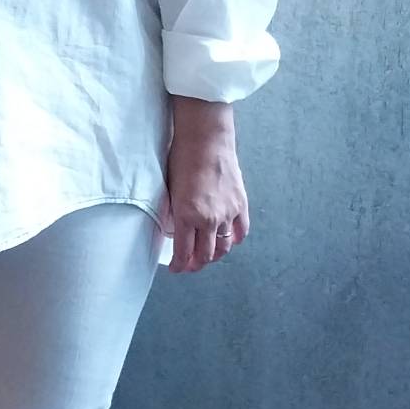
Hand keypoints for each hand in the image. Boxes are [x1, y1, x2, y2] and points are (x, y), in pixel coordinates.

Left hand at [164, 97, 248, 273]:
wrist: (206, 139)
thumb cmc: (181, 157)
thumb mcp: (168, 187)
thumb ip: (173, 211)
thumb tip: (173, 228)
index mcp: (186, 215)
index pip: (183, 252)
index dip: (179, 265)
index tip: (175, 269)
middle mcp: (209, 219)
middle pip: (205, 254)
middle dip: (196, 264)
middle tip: (189, 266)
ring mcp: (227, 213)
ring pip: (224, 247)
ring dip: (215, 256)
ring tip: (207, 257)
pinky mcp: (241, 205)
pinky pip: (240, 232)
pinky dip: (234, 240)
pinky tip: (228, 242)